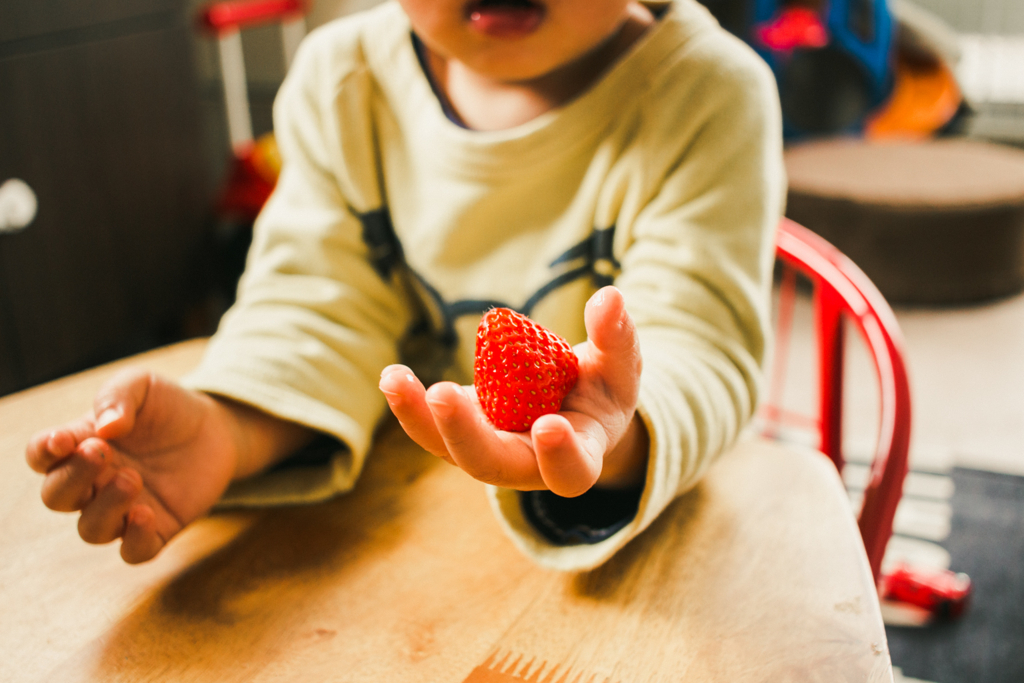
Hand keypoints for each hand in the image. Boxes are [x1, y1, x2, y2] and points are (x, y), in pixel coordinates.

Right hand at [25, 370, 241, 562]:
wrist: (216, 429)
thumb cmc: (168, 407)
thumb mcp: (142, 386)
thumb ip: (118, 397)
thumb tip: (106, 427)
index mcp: (80, 446)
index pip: (41, 457)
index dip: (43, 451)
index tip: (63, 440)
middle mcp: (94, 483)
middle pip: (57, 496)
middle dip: (71, 478)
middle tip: (100, 452)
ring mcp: (123, 509)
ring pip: (92, 529)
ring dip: (105, 508)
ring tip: (132, 479)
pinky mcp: (157, 529)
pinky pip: (134, 552)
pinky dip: (134, 540)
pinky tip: (145, 514)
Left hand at [379, 286, 647, 497]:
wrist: (575, 410)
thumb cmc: (603, 389)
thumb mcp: (620, 365)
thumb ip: (617, 337)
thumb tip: (610, 298)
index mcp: (579, 457)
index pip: (571, 472)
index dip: (561, 456)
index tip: (549, 426)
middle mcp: (527, 466)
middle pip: (491, 466)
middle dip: (465, 435)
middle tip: (443, 393)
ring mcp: (490, 451)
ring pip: (449, 450)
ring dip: (420, 419)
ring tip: (395, 379)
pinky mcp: (463, 433)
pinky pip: (432, 427)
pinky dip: (410, 403)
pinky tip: (393, 376)